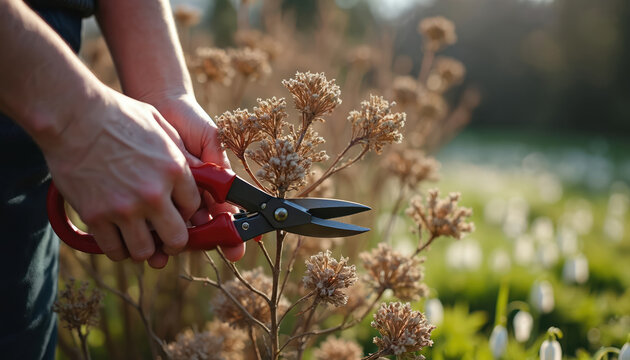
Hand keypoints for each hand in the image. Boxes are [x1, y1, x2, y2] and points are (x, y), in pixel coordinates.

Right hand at [43, 88, 199, 268]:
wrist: (72, 115)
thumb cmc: (117, 115)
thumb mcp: (161, 125)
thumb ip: (181, 153)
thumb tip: (198, 172)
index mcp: (173, 170)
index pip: (193, 208)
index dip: (187, 213)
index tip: (178, 211)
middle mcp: (153, 194)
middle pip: (176, 239)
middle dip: (173, 241)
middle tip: (165, 237)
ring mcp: (124, 208)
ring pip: (144, 251)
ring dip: (144, 248)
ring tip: (139, 237)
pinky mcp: (95, 216)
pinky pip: (113, 249)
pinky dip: (117, 248)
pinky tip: (117, 238)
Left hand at [144, 93, 245, 261]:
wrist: (158, 106)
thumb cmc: (189, 122)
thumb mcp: (210, 141)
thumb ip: (218, 167)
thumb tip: (226, 194)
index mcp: (212, 188)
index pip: (224, 218)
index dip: (231, 236)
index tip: (235, 250)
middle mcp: (193, 198)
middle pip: (200, 231)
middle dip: (200, 245)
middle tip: (198, 248)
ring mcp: (171, 200)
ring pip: (175, 230)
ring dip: (173, 243)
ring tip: (166, 252)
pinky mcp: (150, 197)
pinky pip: (152, 218)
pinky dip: (152, 230)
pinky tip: (149, 237)